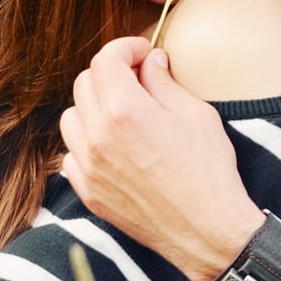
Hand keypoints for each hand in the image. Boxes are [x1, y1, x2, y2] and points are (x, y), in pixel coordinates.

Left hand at [59, 36, 262, 280]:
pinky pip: (71, 155)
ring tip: (124, 114)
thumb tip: (151, 62)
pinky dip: (86, 144)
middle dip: (110, 74)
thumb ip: (165, 82)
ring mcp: (89, 167)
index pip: (105, 60)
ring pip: (71, 118)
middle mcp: (98, 136)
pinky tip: (114, 147)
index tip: (143, 53)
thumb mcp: (196, 115)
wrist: (207, 232)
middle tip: (138, 80)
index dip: (125, 48)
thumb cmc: (209, 172)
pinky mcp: (88, 193)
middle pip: (84, 84)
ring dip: (93, 108)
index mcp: (125, 111)